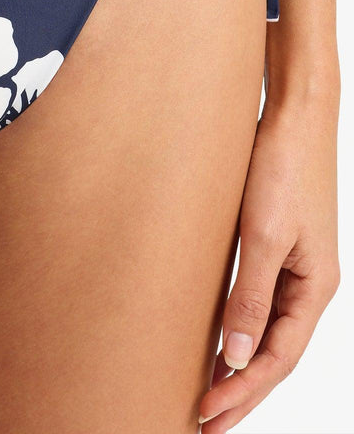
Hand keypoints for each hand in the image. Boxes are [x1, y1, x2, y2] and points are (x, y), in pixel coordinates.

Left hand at [198, 89, 339, 432]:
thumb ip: (251, 295)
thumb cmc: (283, 167)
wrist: (293, 114)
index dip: (241, 392)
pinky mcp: (274, 245)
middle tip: (202, 425)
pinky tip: (215, 338)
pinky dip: (237, 327)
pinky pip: (257, 301)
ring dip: (237, 365)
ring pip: (265, 331)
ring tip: (206, 396)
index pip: (276, 359)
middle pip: (273, 354)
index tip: (204, 415)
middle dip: (240, 392)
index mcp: (314, 288)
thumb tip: (238, 357)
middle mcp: (307, 284)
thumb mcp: (264, 234)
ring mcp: (293, 266)